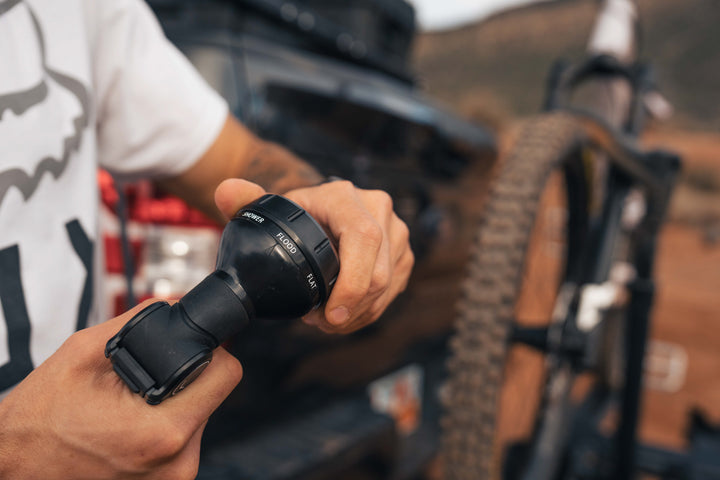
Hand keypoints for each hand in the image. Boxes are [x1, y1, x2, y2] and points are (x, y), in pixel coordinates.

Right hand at [0, 300, 242, 479]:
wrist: (12, 469)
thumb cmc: (39, 419)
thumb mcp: (83, 354)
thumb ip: (139, 323)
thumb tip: (176, 303)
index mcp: (163, 430)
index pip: (228, 374)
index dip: (211, 351)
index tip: (189, 347)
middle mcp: (177, 462)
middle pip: (214, 395)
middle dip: (187, 378)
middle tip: (143, 378)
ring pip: (199, 417)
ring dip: (175, 403)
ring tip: (129, 405)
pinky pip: (183, 441)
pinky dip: (164, 425)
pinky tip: (129, 424)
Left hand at [215, 178, 413, 332]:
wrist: (321, 211)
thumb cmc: (293, 215)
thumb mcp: (270, 209)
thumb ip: (246, 201)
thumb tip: (226, 191)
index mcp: (346, 197)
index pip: (364, 238)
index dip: (352, 282)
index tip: (329, 315)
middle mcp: (379, 209)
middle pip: (379, 273)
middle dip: (349, 310)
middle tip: (318, 323)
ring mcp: (396, 232)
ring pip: (388, 287)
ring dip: (357, 315)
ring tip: (326, 321)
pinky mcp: (403, 254)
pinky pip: (393, 292)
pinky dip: (368, 312)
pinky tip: (344, 315)